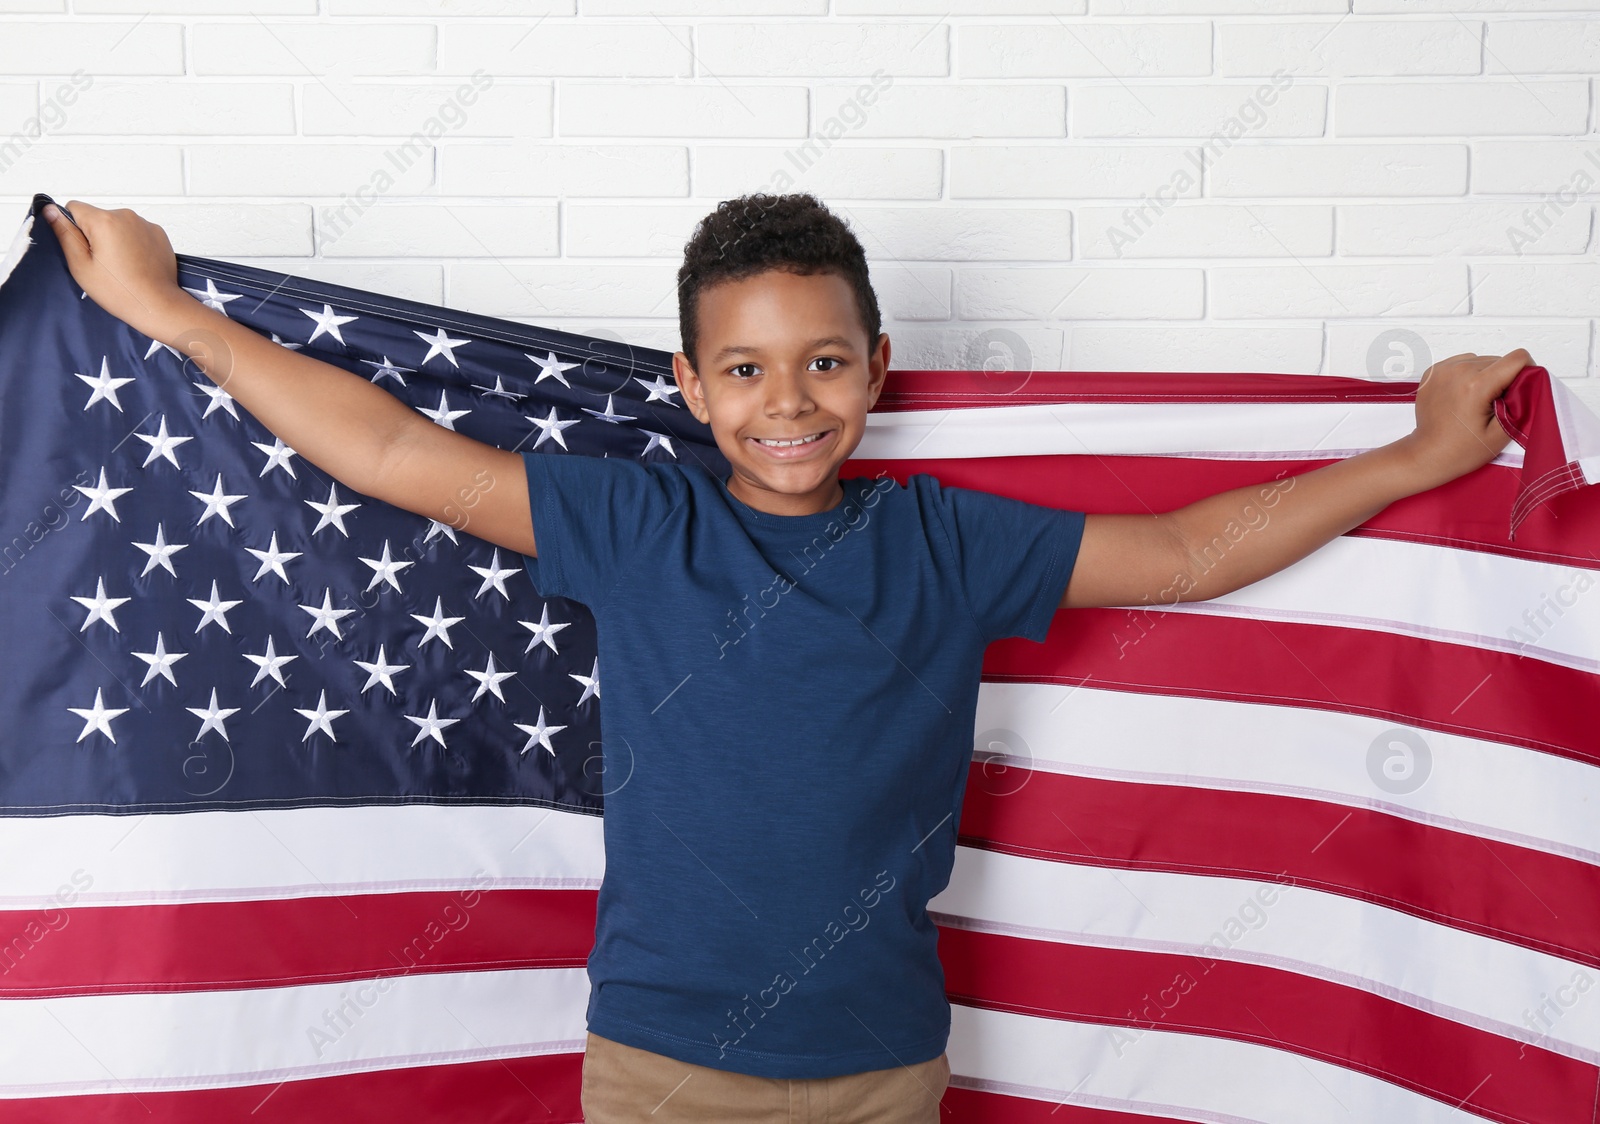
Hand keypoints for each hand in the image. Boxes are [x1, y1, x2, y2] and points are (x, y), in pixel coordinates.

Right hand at [42, 199, 188, 339]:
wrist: (157, 305)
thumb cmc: (121, 291)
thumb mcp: (81, 265)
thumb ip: (65, 234)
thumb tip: (52, 211)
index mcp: (105, 221)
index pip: (74, 207)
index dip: (73, 228)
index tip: (83, 249)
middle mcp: (127, 216)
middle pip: (97, 217)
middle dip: (95, 235)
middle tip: (103, 263)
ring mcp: (146, 224)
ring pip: (117, 224)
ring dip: (114, 239)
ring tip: (121, 265)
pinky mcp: (158, 233)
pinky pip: (136, 231)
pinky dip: (132, 242)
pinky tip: (135, 263)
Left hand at [1401, 349, 1531, 487]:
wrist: (1427, 454)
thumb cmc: (1461, 450)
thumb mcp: (1502, 432)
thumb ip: (1521, 402)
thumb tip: (1530, 382)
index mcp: (1476, 385)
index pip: (1517, 359)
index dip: (1525, 373)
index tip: (1519, 390)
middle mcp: (1457, 372)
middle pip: (1498, 360)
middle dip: (1502, 379)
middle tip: (1493, 405)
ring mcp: (1442, 370)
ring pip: (1480, 360)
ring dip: (1484, 375)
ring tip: (1476, 401)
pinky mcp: (1432, 372)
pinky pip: (1461, 363)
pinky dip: (1467, 375)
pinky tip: (1462, 396)